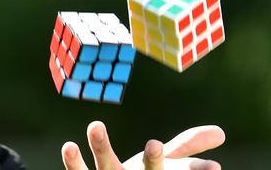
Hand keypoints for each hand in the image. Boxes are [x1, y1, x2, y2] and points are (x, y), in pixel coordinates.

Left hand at [61, 121, 224, 169]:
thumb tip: (221, 132)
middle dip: (153, 160)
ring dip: (101, 147)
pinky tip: (69, 146)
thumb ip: (186, 147)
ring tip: (95, 125)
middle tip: (154, 144)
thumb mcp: (167, 166)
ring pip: (107, 167)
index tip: (214, 167)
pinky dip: (74, 162)